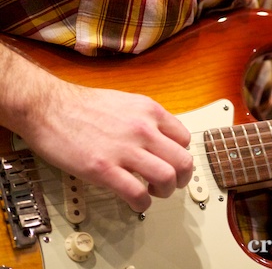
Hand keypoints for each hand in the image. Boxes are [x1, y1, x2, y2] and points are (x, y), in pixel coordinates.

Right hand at [2, 46, 192, 211]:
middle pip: (183, 161)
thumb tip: (158, 139)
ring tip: (151, 193)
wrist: (50, 107)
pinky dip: (142, 204)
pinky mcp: (104, 169)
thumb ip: (145, 119)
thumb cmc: (83, 106)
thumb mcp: (126, 102)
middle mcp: (143, 128)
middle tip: (168, 184)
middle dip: (181, 179)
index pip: (184, 139)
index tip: (170, 163)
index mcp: (149, 111)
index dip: (180, 155)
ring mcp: (125, 149)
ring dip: (164, 193)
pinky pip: (138, 194)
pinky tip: (135, 201)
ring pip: (168, 178)